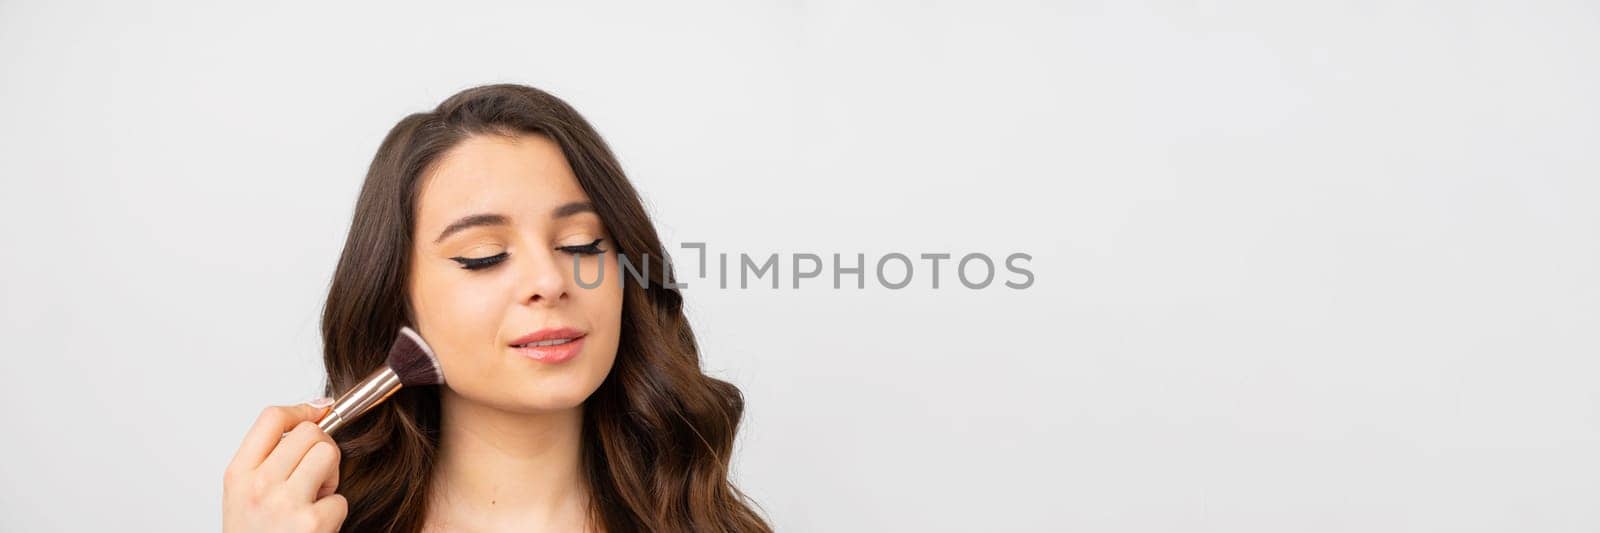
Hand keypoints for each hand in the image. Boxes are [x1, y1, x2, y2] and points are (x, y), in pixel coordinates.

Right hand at [223, 401, 347, 532]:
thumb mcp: (244, 494)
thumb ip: (268, 459)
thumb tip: (314, 413)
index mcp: (238, 474)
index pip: (271, 418)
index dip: (302, 409)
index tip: (318, 411)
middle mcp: (258, 485)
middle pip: (310, 432)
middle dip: (322, 449)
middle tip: (313, 476)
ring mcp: (285, 503)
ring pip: (329, 455)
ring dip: (331, 477)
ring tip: (313, 500)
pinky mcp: (312, 522)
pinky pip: (340, 499)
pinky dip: (334, 513)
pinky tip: (316, 528)